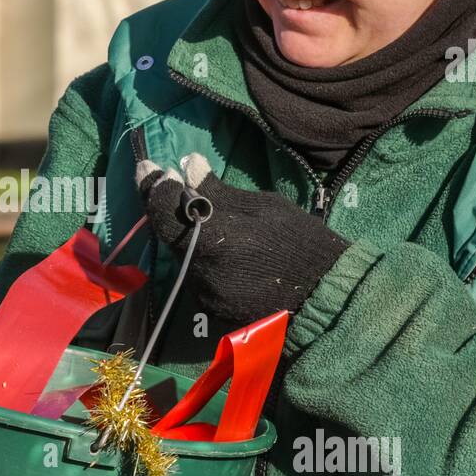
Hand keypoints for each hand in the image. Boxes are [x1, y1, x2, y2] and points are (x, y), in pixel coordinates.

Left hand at [135, 153, 350, 323]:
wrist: (325, 296)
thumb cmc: (299, 242)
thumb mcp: (263, 206)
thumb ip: (218, 191)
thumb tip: (188, 165)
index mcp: (212, 240)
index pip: (163, 212)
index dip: (153, 188)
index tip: (150, 167)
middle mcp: (199, 271)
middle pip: (171, 235)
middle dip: (174, 211)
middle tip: (180, 185)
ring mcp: (204, 294)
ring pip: (184, 256)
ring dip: (190, 237)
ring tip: (216, 223)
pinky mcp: (212, 310)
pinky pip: (198, 276)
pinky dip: (204, 259)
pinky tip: (226, 251)